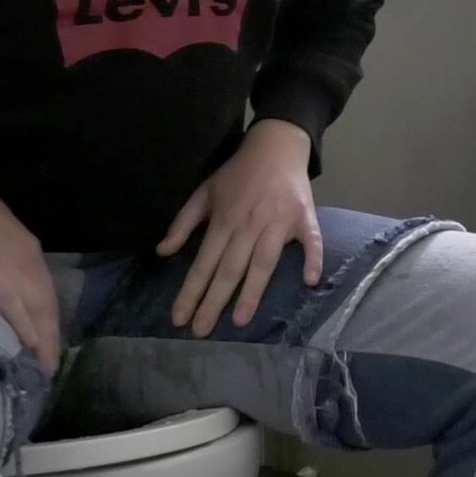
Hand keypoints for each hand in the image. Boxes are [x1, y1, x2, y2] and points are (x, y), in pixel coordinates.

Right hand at [0, 137, 62, 373]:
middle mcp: (24, 249)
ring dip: (43, 339)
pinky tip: (30, 348)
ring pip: (37, 307)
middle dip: (51, 334)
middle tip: (50, 366)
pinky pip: (15, 305)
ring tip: (44, 368)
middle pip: (46, 300)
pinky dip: (25, 328)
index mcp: (19, 238)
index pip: (42, 284)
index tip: (46, 340)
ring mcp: (11, 258)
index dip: (46, 314)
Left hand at [157, 118, 321, 336]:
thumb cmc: (237, 173)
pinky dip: (313, 259)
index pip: (204, 263)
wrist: (276, 145)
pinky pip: (312, 241)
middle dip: (214, 302)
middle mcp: (249, 225)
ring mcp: (279, 222)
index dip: (191, 291)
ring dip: (252, 292)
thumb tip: (163, 252)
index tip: (179, 318)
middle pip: (230, 269)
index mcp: (224, 220)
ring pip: (264, 263)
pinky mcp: (305, 218)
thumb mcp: (204, 192)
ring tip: (240, 321)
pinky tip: (309, 282)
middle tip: (201, 332)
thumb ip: (183, 223)